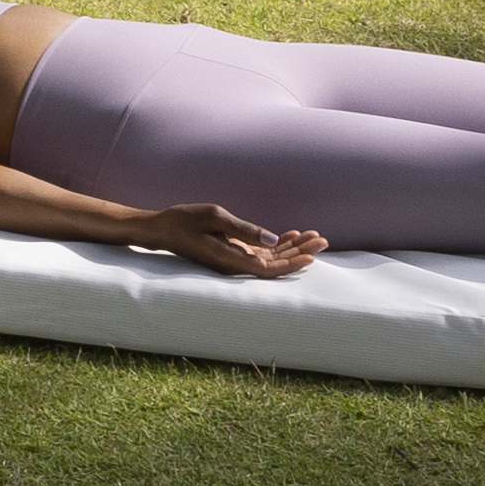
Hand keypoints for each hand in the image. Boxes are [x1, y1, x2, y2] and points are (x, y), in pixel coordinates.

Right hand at [138, 204, 326, 279]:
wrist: (162, 229)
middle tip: (323, 240)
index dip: (291, 264)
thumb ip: (243, 229)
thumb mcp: (214, 217)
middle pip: (274, 264)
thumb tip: (272, 239)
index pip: (268, 269)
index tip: (311, 256)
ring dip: (291, 248)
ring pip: (270, 258)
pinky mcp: (232, 252)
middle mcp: (235, 264)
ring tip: (314, 236)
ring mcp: (234, 259)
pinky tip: (290, 236)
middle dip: (299, 252)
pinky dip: (276, 245)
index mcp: (230, 259)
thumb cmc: (184, 220)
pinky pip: (260, 253)